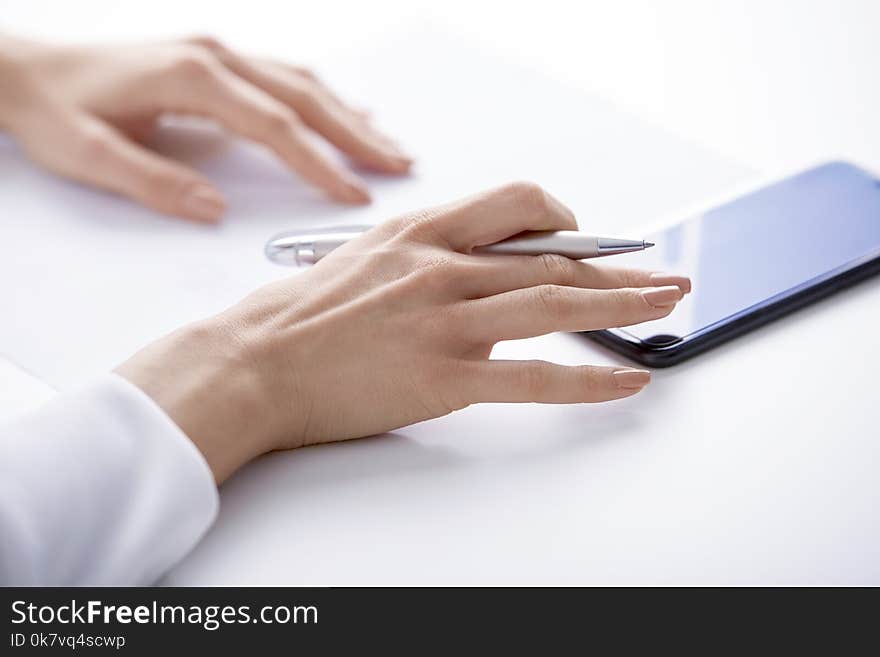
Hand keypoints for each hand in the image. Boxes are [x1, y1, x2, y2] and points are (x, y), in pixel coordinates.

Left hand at [0, 34, 410, 220]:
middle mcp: (214, 57)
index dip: (318, 162)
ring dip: (348, 115)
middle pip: (304, 96)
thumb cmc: (55, 108)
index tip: (352, 193)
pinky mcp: (216, 62)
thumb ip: (156, 183)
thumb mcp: (91, 155)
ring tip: (387, 146)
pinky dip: (322, 99)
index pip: (274, 124)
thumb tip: (214, 209)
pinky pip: (284, 77)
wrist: (25, 68)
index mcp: (191, 77)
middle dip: (356, 134)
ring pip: (302, 82)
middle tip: (398, 165)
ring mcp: (218, 54)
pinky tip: (346, 113)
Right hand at [117, 182, 690, 482]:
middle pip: (552, 257)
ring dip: (623, 304)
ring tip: (666, 307)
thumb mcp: (364, 262)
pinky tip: (625, 381)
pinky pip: (535, 377)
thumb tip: (474, 274)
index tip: (586, 240)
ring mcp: (445, 321)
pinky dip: (589, 380)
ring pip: (556, 304)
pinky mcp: (444, 376)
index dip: (564, 221)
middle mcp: (441, 267)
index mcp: (420, 233)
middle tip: (661, 275)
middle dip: (616, 266)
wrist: (252, 363)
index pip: (516, 205)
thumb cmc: (298, 317)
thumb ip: (424, 260)